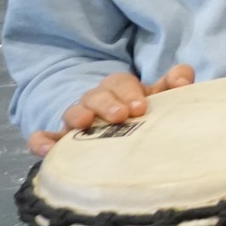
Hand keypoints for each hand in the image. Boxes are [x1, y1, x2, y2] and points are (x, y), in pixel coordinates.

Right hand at [27, 63, 194, 156]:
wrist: (127, 140)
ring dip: (76, 115)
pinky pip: (45, 139)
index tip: (140, 107)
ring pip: (72, 113)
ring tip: (83, 123)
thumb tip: (184, 77)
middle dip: (107, 103)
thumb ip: (174, 83)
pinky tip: (46, 149)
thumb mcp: (160, 98)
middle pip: (96, 95)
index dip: (129, 91)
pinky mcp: (61, 143)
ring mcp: (76, 123)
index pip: (120, 82)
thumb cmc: (145, 114)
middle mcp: (96, 103)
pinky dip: (41, 142)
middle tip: (121, 116)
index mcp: (119, 90)